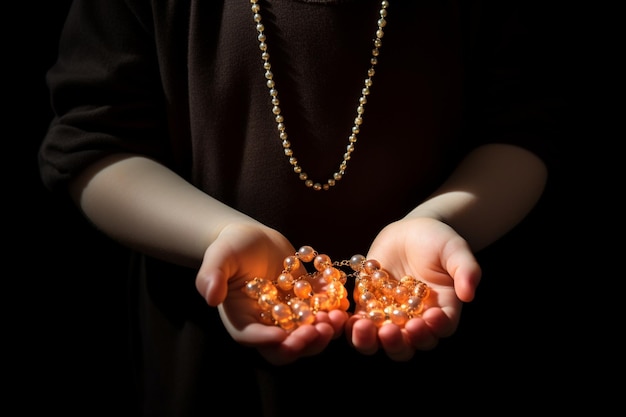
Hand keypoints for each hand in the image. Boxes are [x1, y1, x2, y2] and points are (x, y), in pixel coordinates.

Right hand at [195, 222, 348, 364]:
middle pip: (285, 347)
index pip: (253, 338)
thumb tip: (210, 296)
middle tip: (319, 331)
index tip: (282, 336)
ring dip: (324, 331)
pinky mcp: (306, 304)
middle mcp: (267, 324)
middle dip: (303, 343)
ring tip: (337, 317)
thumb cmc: (230, 247)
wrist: (252, 237)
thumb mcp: (219, 256)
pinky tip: (342, 297)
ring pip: (308, 334)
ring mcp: (289, 317)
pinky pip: (322, 312)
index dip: (268, 341)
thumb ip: (211, 275)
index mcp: (242, 320)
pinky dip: (334, 308)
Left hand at [345, 217, 480, 360]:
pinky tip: (344, 320)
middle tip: (391, 331)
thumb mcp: (455, 249)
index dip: (433, 330)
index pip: (440, 330)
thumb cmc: (438, 240)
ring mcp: (391, 317)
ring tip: (363, 328)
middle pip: (409, 345)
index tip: (427, 319)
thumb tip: (469, 293)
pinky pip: (359, 324)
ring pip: (380, 341)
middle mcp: (416, 320)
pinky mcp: (369, 307)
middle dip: (399, 343)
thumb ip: (466, 269)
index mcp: (441, 311)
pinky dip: (350, 327)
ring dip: (370, 341)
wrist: (410, 231)